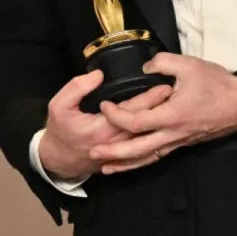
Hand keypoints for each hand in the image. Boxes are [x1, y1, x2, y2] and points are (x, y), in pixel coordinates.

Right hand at [37, 69, 172, 180]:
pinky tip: (164, 122)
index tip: (165, 85)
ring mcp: (121, 150)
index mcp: (102, 129)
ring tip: (176, 103)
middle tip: (178, 91)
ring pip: (147, 134)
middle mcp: (116, 142)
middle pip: (145, 122)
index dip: (149, 98)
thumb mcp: (59, 106)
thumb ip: (77, 88)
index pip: (131, 111)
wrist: (58, 160)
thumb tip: (99, 76)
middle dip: (162, 106)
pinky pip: (143, 145)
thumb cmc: (59, 130)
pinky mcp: (123, 154)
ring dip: (161, 119)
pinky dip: (156, 134)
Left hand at [88, 53, 236, 173]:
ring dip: (125, 163)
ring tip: (106, 167)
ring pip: (147, 157)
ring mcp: (178, 141)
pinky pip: (158, 155)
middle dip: (113, 153)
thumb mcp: (189, 65)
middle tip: (93, 151)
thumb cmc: (218, 85)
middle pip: (137, 150)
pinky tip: (133, 163)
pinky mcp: (183, 142)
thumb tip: (145, 68)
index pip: (135, 122)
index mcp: (172, 115)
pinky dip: (142, 161)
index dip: (116, 115)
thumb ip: (162, 63)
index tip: (105, 105)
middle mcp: (173, 134)